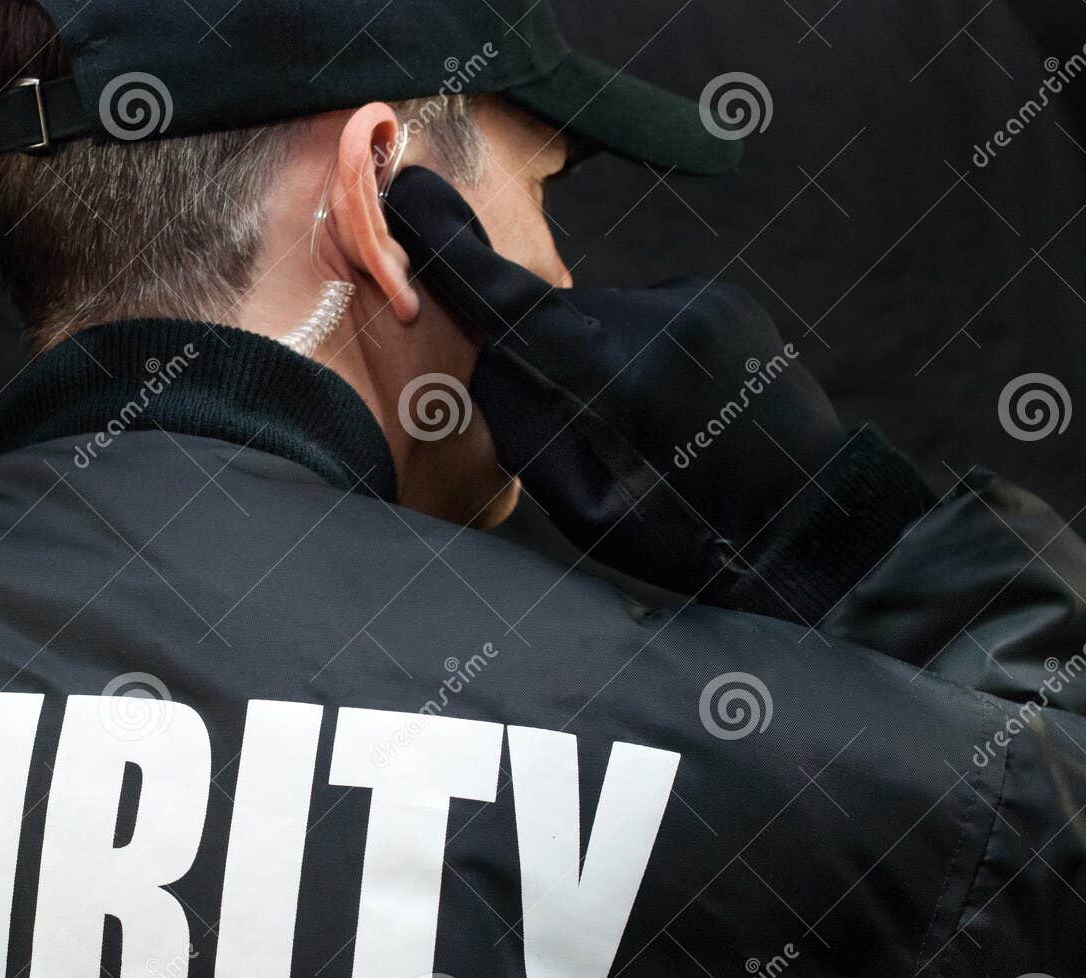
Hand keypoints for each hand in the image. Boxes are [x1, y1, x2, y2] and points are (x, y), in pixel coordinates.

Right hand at [385, 166, 847, 595]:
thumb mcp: (588, 510)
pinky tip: (679, 405)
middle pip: (554, 320)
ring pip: (600, 319)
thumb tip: (492, 363)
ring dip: (601, 363)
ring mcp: (698, 300)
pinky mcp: (723, 298)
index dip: (450, 250)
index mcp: (614, 379)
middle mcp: (655, 320)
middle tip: (600, 440)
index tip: (409, 195)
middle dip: (551, 366)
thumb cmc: (691, 537)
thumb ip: (528, 430)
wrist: (812, 521)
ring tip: (655, 432)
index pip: (508, 301)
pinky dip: (641, 352)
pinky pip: (646, 315)